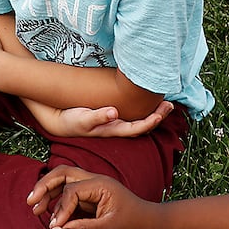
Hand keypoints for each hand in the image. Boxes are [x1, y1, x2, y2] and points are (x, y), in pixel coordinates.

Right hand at [27, 166, 159, 228]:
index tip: (55, 226)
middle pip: (63, 173)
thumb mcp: (110, 227)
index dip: (61, 208)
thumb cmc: (135, 222)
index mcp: (100, 184)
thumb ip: (85, 228)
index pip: (71, 190)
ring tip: (34, 207)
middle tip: (30, 201)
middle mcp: (94, 181)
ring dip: (48, 191)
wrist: (150, 223)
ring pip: (64, 181)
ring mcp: (92, 188)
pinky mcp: (90, 197)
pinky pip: (69, 193)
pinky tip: (49, 211)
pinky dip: (56, 200)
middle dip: (44, 185)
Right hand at [35, 101, 173, 139]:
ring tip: (164, 102)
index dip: (150, 121)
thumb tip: (114, 112)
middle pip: (143, 125)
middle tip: (169, 104)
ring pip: (139, 119)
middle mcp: (117, 127)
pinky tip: (146, 100)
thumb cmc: (71, 120)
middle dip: (158, 116)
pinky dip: (142, 108)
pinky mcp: (111, 115)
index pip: (137, 129)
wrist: (59, 120)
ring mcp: (115, 122)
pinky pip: (132, 113)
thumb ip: (97, 116)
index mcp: (113, 129)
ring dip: (153, 112)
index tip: (160, 112)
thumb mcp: (82, 119)